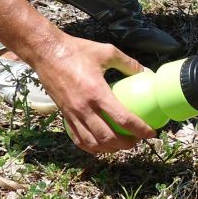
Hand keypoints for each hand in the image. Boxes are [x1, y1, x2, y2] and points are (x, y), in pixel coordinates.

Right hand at [34, 34, 155, 154]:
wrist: (46, 53)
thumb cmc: (76, 50)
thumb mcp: (106, 52)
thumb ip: (127, 62)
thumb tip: (144, 71)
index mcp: (97, 92)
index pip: (123, 118)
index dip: (140, 129)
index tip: (151, 133)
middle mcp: (84, 107)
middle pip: (109, 137)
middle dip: (127, 143)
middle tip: (138, 140)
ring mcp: (72, 114)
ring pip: (92, 142)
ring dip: (110, 148)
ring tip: (122, 145)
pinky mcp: (64, 115)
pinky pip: (78, 138)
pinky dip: (91, 147)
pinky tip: (101, 145)